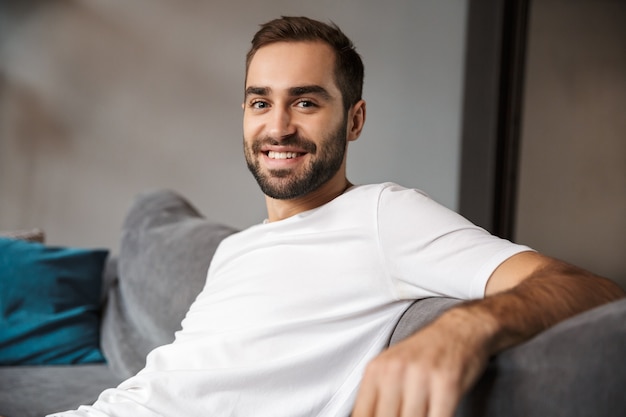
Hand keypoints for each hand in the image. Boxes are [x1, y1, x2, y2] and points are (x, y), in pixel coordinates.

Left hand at [351, 308, 491, 416]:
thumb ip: (376, 396)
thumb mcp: (391, 367)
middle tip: (405, 414)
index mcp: (377, 370)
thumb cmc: (425, 353)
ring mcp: (421, 376)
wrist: (460, 329)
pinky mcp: (447, 383)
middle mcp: (395, 370)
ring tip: (422, 413)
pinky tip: (435, 413)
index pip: (362, 414)